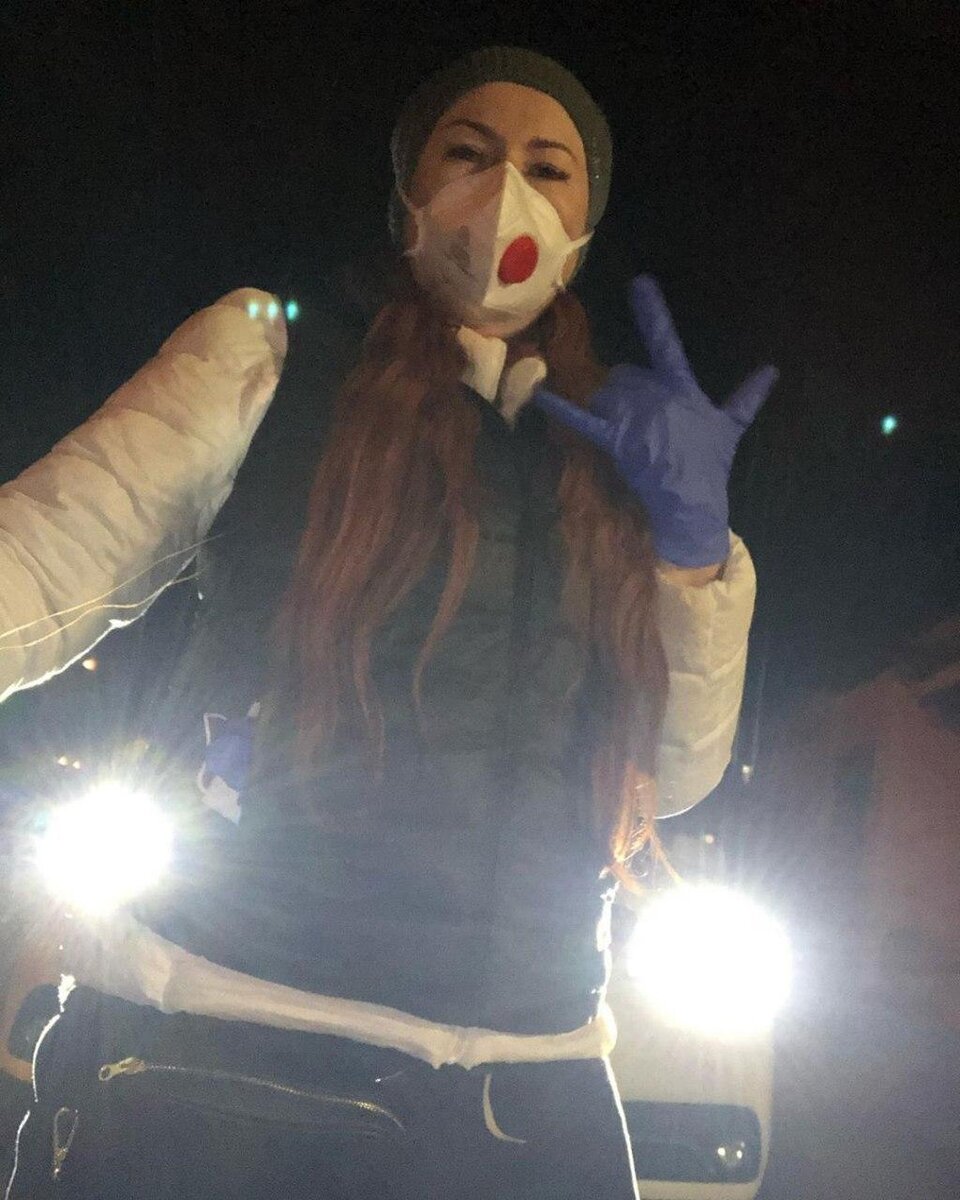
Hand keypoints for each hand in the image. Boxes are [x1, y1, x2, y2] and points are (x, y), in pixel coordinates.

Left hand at [534, 276, 777, 567]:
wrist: (692, 500)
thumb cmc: (711, 464)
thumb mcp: (731, 427)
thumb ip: (747, 396)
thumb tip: (772, 370)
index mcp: (682, 388)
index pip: (666, 343)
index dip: (653, 313)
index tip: (639, 283)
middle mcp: (654, 398)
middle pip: (625, 376)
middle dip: (628, 390)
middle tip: (644, 420)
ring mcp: (632, 420)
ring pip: (607, 393)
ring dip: (610, 403)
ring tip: (628, 427)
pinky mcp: (614, 441)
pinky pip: (582, 420)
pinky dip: (559, 407)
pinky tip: (536, 394)